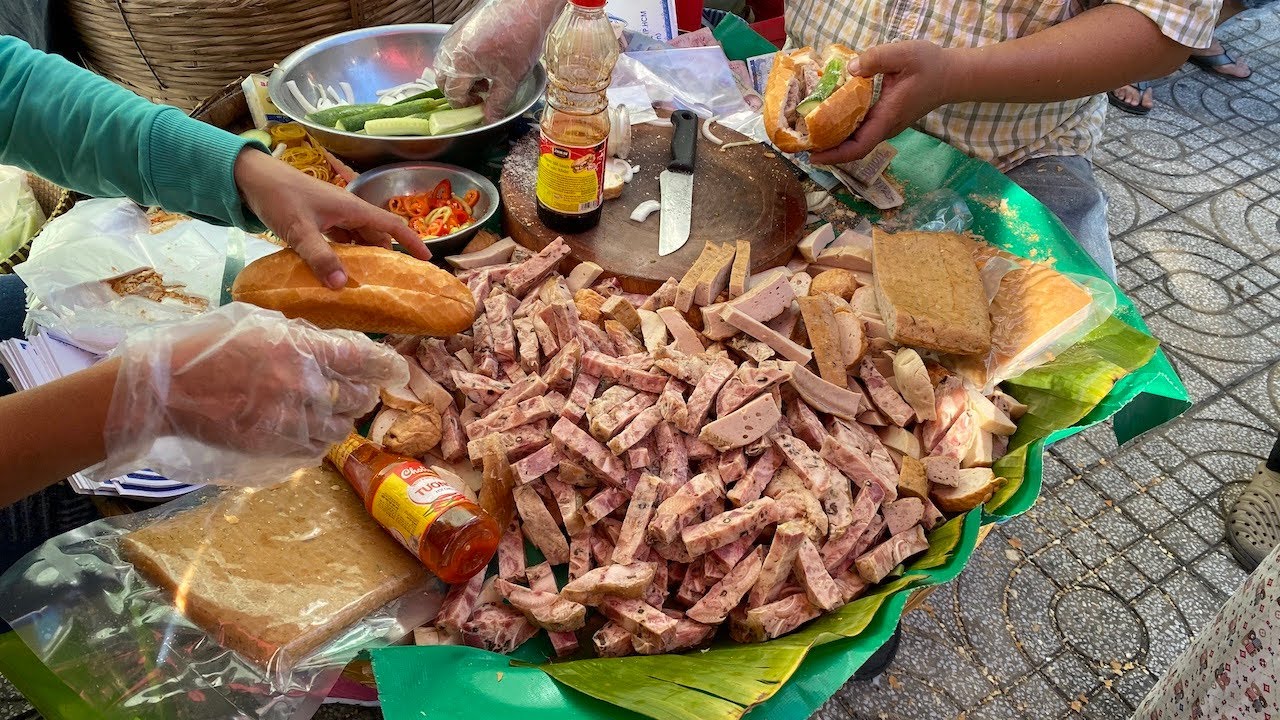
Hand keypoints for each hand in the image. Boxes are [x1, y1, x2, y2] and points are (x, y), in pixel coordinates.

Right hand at [95, 303, 409, 485]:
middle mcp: (301, 386)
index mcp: (299, 349)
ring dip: (340, 420)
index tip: (395, 369)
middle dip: (362, 394)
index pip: (361, 359)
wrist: (163, 390)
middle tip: (357, 392)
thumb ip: (298, 336)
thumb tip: (332, 346)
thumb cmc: (203, 349)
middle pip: (358, 397)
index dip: (384, 365)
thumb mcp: (255, 325)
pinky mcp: (274, 447)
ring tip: (328, 413)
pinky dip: (318, 441)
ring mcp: (289, 420)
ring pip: (340, 428)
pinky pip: (315, 450)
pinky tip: (306, 430)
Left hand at [233, 148, 430, 289]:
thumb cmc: (279, 197)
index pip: (392, 225)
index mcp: (352, 209)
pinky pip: (341, 240)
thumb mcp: (300, 230)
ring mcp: (332, 215)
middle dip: (388, 255)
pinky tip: (339, 271)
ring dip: (365, 257)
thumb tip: (341, 286)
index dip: (412, 241)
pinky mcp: (318, 220)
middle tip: (395, 281)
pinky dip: (344, 255)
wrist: (250, 178)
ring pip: (358, 239)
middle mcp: (347, 211)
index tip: (427, 259)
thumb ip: (320, 257)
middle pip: (377, 235)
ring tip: (370, 282)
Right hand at [434, 0, 564, 122]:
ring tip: (484, 78)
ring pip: (446, 64)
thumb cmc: (519, 42)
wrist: (525, 8)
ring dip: (460, 77)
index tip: (480, 108)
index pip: (452, 95)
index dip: (465, 106)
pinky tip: (484, 61)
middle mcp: (449, 51)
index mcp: (458, 66)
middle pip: (443, 80)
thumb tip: (489, 120)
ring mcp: (453, 36)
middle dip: (459, 92)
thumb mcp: (510, 80)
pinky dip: (462, 61)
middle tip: (480, 95)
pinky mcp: (460, 26)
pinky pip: (453, 50)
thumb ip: (496, 104)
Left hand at [810, 41, 957, 165]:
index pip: (859, 146)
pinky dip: (844, 130)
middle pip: (853, 148)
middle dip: (827, 151)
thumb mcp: (903, 54)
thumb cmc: (930, 65)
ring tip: (809, 134)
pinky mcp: (886, 118)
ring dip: (834, 141)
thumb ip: (875, 59)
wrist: (952, 75)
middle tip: (801, 144)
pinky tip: (829, 119)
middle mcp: (886, 127)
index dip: (835, 155)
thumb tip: (849, 69)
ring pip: (857, 141)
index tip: (813, 157)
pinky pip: (862, 130)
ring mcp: (887, 125)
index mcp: (887, 117)